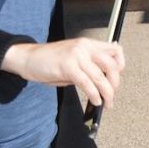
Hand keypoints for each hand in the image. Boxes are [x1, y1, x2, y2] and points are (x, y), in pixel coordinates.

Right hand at [2, 38, 124, 108]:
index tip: (116, 77)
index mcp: (89, 44)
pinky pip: (87, 83)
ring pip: (100, 77)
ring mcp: (77, 56)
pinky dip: (94, 95)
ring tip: (107, 103)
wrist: (28, 58)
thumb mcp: (75, 57)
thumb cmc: (50, 60)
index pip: (115, 50)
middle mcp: (85, 47)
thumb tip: (105, 77)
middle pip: (111, 65)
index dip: (120, 65)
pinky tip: (95, 101)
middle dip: (115, 83)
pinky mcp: (68, 67)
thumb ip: (89, 64)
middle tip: (112, 94)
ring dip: (107, 93)